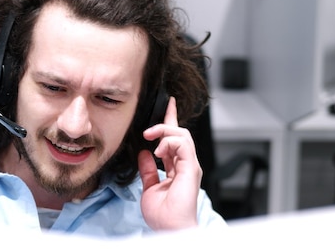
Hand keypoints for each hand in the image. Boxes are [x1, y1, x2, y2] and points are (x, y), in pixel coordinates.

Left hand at [138, 96, 201, 229]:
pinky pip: (183, 145)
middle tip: (152, 122)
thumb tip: (143, 154)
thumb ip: (147, 170)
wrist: (170, 229)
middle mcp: (186, 165)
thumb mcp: (149, 187)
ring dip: (165, 131)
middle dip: (167, 119)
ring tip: (150, 137)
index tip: (166, 105)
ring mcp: (190, 166)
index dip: (169, 122)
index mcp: (177, 169)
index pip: (174, 140)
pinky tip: (158, 150)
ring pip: (182, 135)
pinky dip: (169, 142)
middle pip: (180, 133)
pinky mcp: (190, 169)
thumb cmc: (163, 215)